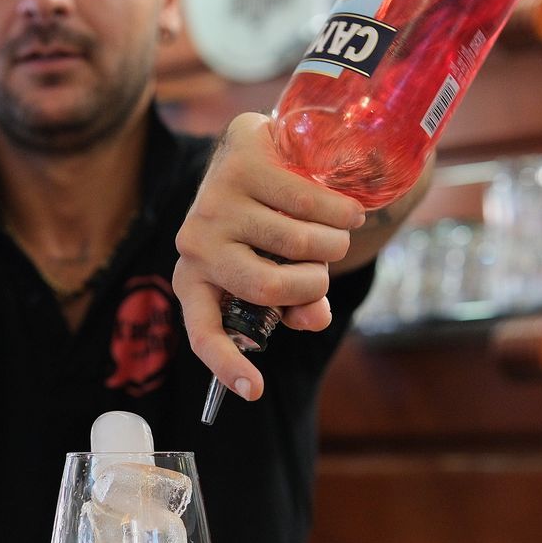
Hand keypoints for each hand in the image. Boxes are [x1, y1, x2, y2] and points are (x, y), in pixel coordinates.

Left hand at [172, 113, 366, 400]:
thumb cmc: (269, 228)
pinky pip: (310, 203)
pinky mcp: (241, 163)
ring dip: (335, 245)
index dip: (227, 363)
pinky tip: (347, 213)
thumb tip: (313, 318)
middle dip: (314, 285)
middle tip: (323, 274)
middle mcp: (194, 244)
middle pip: (270, 286)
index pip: (203, 331)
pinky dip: (342, 214)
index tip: (254, 390)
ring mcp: (214, 201)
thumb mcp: (282, 273)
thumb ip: (298, 304)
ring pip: (299, 243)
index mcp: (194, 282)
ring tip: (337, 235)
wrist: (261, 151)